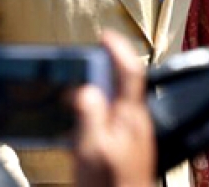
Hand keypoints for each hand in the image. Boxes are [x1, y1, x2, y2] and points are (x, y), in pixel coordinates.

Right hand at [72, 30, 156, 186]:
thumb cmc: (111, 186)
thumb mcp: (92, 149)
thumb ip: (89, 116)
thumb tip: (85, 89)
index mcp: (130, 117)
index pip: (131, 71)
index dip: (119, 49)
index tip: (104, 35)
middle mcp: (134, 122)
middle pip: (122, 83)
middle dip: (103, 69)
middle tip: (83, 62)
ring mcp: (130, 135)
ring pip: (114, 101)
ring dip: (95, 91)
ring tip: (74, 91)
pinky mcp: (123, 147)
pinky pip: (108, 120)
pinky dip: (93, 114)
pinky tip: (77, 126)